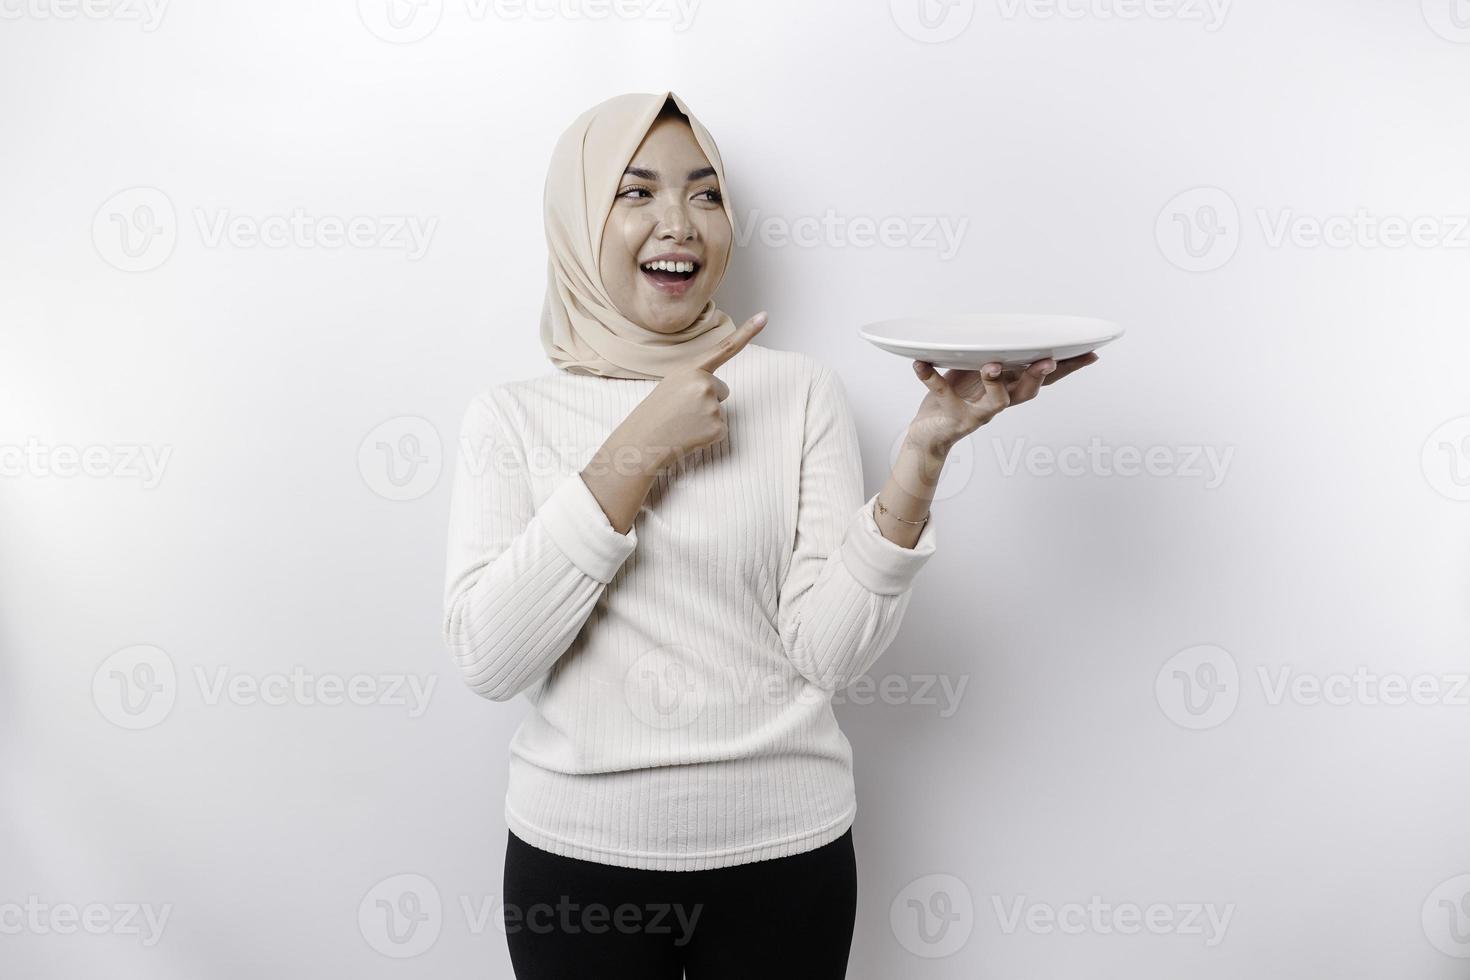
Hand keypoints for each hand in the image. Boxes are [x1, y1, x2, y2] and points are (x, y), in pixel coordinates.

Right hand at [617, 311, 767, 469]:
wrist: (642, 441)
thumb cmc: (656, 413)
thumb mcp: (672, 383)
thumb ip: (696, 378)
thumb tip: (716, 391)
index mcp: (691, 369)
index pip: (725, 348)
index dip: (747, 332)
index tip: (764, 316)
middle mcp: (704, 384)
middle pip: (722, 390)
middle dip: (707, 400)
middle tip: (682, 410)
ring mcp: (712, 406)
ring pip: (720, 409)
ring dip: (705, 417)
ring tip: (683, 422)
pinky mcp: (716, 428)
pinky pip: (721, 428)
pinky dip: (707, 433)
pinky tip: (690, 434)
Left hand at [907, 351, 1098, 453]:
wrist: (929, 434)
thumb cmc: (956, 399)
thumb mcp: (978, 374)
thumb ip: (994, 357)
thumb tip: (1007, 333)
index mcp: (1008, 390)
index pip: (1044, 379)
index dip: (1067, 369)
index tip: (1089, 354)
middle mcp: (998, 404)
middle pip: (1027, 392)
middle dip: (1038, 376)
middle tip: (1047, 361)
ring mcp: (977, 413)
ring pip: (995, 402)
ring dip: (995, 382)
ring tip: (991, 365)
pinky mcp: (951, 417)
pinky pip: (941, 394)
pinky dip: (930, 378)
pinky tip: (921, 363)